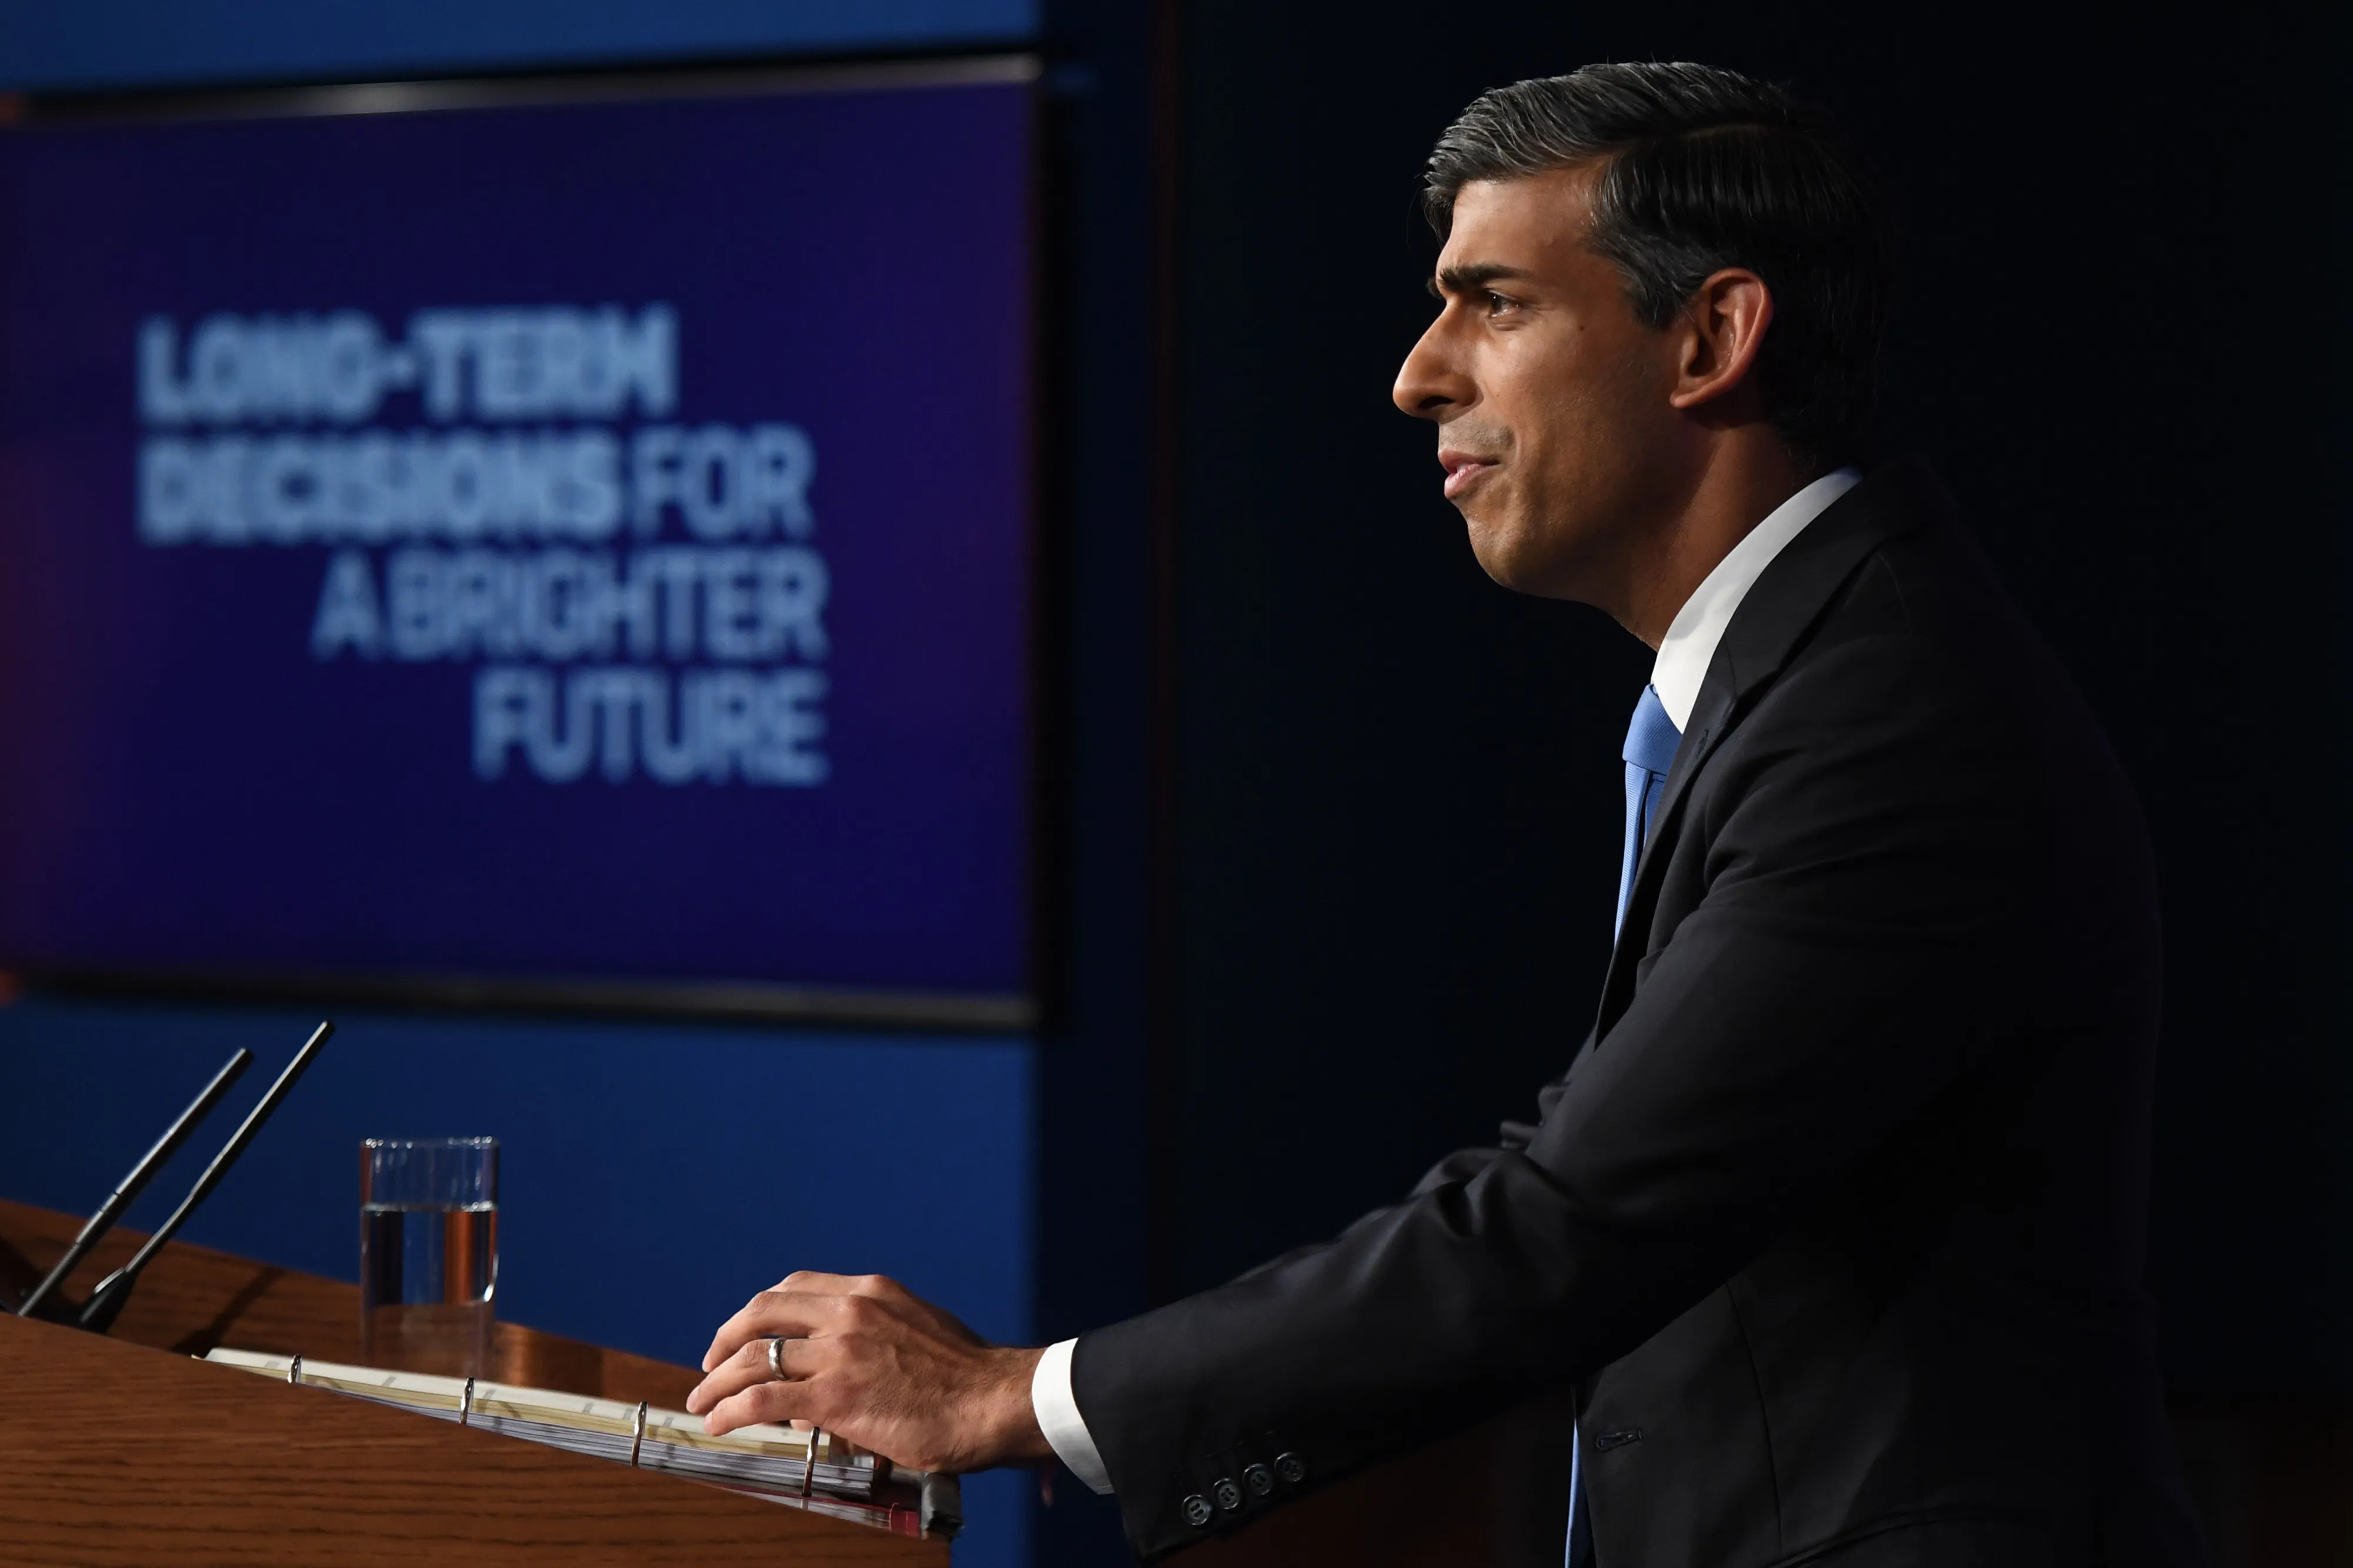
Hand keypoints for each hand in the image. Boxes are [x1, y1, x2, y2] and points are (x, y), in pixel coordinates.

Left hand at [685, 1271, 1051, 1474]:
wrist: (995, 1401)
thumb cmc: (968, 1376)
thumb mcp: (919, 1330)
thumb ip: (877, 1339)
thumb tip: (847, 1366)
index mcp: (871, 1293)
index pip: (795, 1287)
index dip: (760, 1310)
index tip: (748, 1332)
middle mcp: (850, 1312)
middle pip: (762, 1311)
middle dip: (726, 1337)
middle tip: (712, 1363)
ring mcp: (840, 1352)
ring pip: (754, 1355)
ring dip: (718, 1379)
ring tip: (703, 1400)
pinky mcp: (835, 1396)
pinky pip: (762, 1398)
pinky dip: (730, 1409)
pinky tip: (720, 1422)